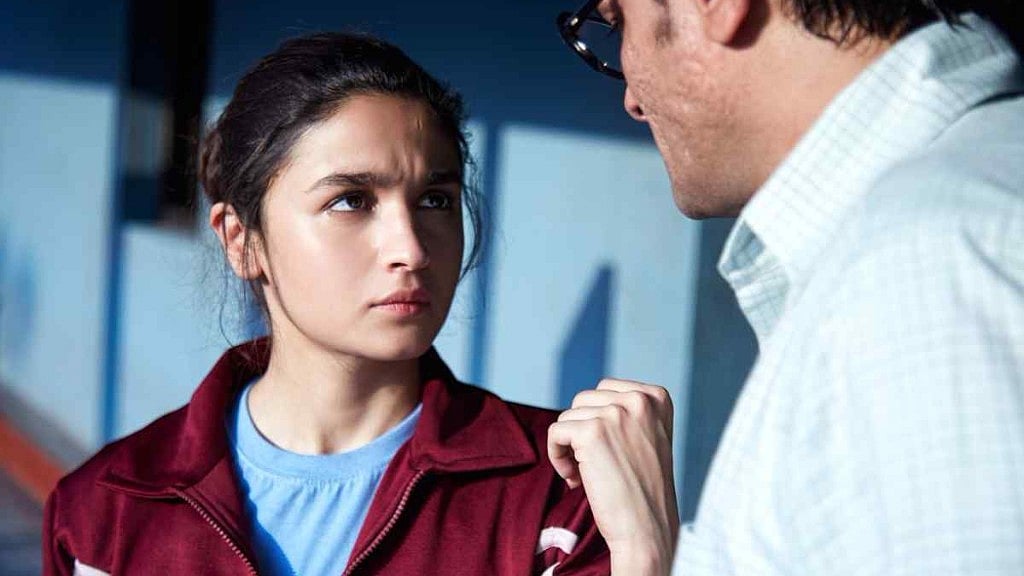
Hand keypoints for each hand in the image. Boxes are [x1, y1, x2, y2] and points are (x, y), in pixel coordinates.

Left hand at [548, 379, 678, 575]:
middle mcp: (639, 400)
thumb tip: (586, 401)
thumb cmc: (643, 490)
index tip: (606, 449)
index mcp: (656, 397)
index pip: (605, 389)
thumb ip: (625, 412)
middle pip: (584, 400)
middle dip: (581, 431)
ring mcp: (616, 413)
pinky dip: (556, 455)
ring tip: (584, 474)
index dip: (596, 420)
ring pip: (568, 416)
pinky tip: (573, 478)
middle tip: (593, 465)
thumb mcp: (646, 437)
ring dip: (569, 446)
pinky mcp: (592, 432)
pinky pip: (555, 432)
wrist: (647, 530)